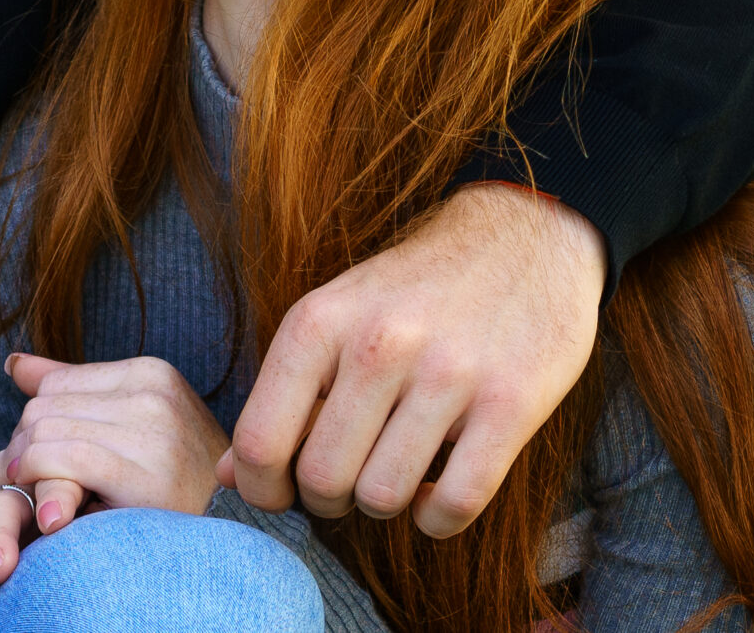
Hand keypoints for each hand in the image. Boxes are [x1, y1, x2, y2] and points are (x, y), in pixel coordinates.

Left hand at [0, 354, 230, 628]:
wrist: (235, 540)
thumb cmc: (177, 491)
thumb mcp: (132, 429)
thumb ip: (74, 392)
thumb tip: (13, 363)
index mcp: (151, 373)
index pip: (55, 385)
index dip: (32, 429)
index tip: (28, 463)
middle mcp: (153, 392)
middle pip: (44, 408)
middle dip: (21, 449)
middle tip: (19, 486)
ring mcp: (152, 429)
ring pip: (44, 431)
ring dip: (23, 469)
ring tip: (31, 500)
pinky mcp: (143, 471)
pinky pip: (63, 460)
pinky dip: (38, 480)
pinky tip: (46, 512)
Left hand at [222, 181, 602, 536]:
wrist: (525, 235)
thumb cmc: (416, 290)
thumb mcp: (336, 316)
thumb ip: (283, 394)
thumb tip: (228, 477)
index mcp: (321, 319)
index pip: (259, 440)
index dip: (262, 487)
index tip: (283, 490)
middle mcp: (380, 343)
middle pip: (322, 479)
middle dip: (329, 499)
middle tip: (351, 475)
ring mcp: (449, 373)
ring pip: (384, 498)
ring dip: (387, 504)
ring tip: (398, 469)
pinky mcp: (511, 403)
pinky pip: (453, 504)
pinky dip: (437, 517)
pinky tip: (438, 488)